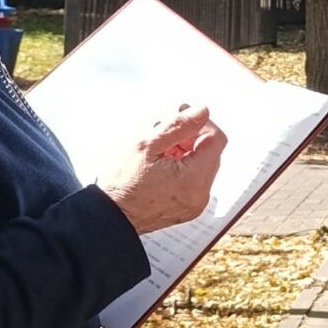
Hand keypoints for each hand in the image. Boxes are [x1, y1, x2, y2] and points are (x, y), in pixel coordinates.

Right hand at [99, 105, 226, 234]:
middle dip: (191, 138)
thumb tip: (202, 111)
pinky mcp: (189, 208)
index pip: (216, 140)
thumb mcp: (148, 145)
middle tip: (165, 134)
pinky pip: (195, 181)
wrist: (110, 216)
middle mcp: (200, 194)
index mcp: (194, 179)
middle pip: (210, 153)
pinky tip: (161, 166)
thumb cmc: (123, 183)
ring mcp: (196, 203)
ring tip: (159, 152)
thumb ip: (179, 125)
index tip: (184, 116)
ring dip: (185, 152)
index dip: (202, 123)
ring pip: (202, 165)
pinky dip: (183, 169)